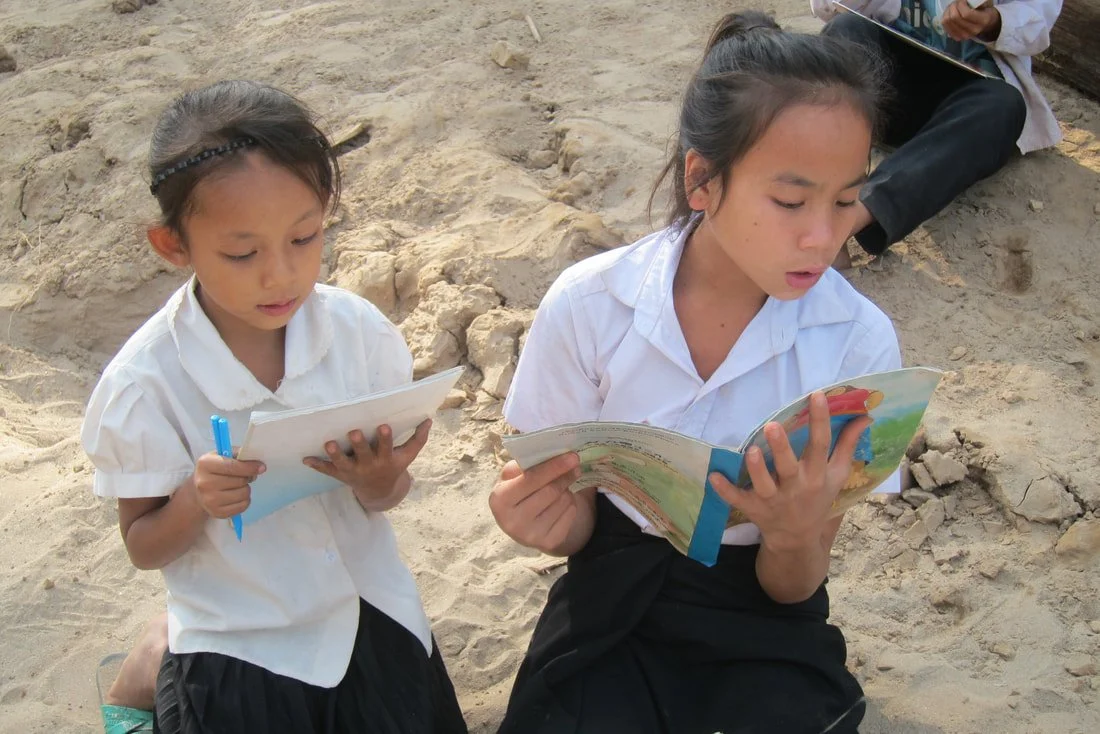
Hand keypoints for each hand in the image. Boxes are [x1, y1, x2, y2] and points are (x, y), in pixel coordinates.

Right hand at [192, 451, 264, 518]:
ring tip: (238, 486)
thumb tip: (258, 464)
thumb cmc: (214, 469)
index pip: (233, 466)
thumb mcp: (221, 455)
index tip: (262, 467)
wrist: (198, 490)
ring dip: (246, 488)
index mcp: (205, 464)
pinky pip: (243, 506)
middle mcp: (204, 483)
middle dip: (247, 477)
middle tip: (244, 476)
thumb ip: (238, 454)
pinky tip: (237, 495)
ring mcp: (210, 500)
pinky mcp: (217, 513)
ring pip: (244, 494)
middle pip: (240, 481)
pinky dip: (245, 500)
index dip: (250, 467)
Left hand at [303, 420, 430, 509]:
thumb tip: (429, 419)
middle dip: (358, 444)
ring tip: (329, 444)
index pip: (386, 448)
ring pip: (342, 463)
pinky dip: (316, 465)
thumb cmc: (394, 467)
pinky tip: (305, 459)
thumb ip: (418, 439)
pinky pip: (327, 471)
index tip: (383, 426)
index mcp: (386, 460)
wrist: (380, 492)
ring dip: (335, 454)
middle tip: (353, 433)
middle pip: (363, 455)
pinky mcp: (341, 475)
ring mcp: (353, 472)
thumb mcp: (408, 456)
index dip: (385, 438)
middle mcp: (369, 466)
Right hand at [488, 453, 581, 553]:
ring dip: (567, 489)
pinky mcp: (548, 543)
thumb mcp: (512, 476)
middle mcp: (512, 522)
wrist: (521, 522)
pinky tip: (561, 503)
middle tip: (576, 465)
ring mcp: (531, 536)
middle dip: (565, 475)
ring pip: (563, 502)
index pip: (531, 479)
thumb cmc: (518, 491)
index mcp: (500, 500)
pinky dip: (570, 504)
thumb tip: (551, 454)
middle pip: (550, 491)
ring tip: (561, 486)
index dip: (553, 466)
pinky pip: (570, 514)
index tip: (572, 456)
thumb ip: (525, 463)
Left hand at [709, 392, 871, 552]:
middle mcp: (796, 486)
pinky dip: (725, 490)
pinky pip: (738, 500)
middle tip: (772, 425)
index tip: (817, 395)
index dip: (820, 420)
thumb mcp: (837, 475)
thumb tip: (864, 416)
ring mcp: (774, 499)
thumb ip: (847, 445)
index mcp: (818, 475)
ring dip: (756, 469)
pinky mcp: (754, 508)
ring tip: (751, 450)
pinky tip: (713, 476)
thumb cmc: (818, 498)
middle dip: (781, 447)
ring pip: (764, 484)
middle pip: (789, 466)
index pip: (821, 444)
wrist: (798, 538)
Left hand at [941, 0, 1000, 41]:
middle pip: (955, 18)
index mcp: (983, 20)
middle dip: (953, 7)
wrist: (987, 24)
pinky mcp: (958, 37)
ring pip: (948, 22)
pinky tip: (949, 14)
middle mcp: (974, 30)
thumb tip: (962, 0)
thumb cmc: (985, 10)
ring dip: (947, 12)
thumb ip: (976, 1)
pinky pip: (945, 27)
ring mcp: (965, 36)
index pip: (966, 14)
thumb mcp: (985, 3)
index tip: (962, 0)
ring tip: (952, 7)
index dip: (961, 5)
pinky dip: (945, 18)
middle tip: (956, 2)